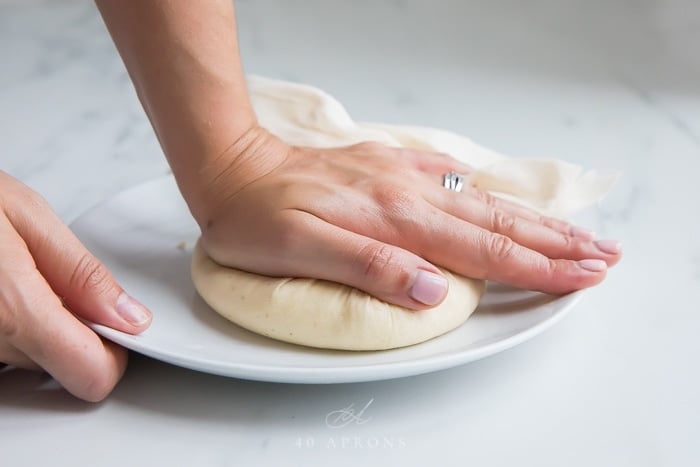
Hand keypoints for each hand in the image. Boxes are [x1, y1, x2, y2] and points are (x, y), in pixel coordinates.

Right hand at [0, 171, 151, 401]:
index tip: (116, 323)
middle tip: (52, 276)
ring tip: (13, 272)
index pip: (91, 375)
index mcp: (13, 310)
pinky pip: (1, 348)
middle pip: (62, 364)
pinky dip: (10, 322)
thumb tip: (130, 318)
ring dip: (38, 321)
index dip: (114, 352)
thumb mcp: (26, 217)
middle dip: (74, 326)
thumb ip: (82, 275)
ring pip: (30, 356)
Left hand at [192, 127, 621, 309]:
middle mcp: (407, 195)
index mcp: (393, 221)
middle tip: (602, 255)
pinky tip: (498, 193)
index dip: (535, 267)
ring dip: (533, 219)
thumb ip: (369, 267)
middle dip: (554, 243)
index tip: (580, 275)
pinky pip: (449, 178)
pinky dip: (484, 190)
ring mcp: (401, 177)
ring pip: (482, 200)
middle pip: (496, 223)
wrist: (235, 169)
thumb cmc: (259, 218)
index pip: (480, 250)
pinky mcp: (388, 168)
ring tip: (575, 231)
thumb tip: (431, 287)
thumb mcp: (303, 250)